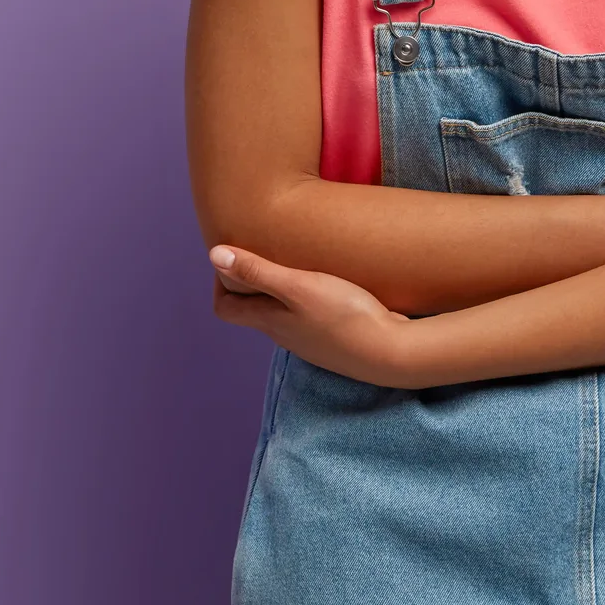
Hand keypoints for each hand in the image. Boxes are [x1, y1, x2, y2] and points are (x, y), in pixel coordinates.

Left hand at [211, 245, 426, 387]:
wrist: (390, 351)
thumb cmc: (344, 316)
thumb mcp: (299, 286)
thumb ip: (258, 271)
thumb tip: (214, 255)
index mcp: (269, 321)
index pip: (226, 308)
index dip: (222, 283)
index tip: (238, 258)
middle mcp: (284, 333)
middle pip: (253, 310)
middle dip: (252, 281)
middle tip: (267, 253)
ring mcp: (309, 339)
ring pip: (282, 314)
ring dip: (282, 290)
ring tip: (297, 264)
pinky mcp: (333, 338)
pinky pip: (309, 318)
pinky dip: (308, 300)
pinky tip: (329, 285)